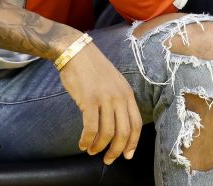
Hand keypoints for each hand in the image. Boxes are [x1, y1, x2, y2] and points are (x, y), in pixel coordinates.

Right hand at [58, 42, 143, 163]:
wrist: (76, 52)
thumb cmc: (92, 69)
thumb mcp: (113, 82)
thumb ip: (118, 100)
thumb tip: (117, 126)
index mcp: (127, 93)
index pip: (136, 124)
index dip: (133, 142)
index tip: (127, 155)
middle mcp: (119, 97)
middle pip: (124, 132)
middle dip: (117, 150)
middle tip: (108, 160)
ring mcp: (105, 98)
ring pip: (107, 133)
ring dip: (99, 147)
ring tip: (91, 151)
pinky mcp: (89, 100)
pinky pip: (91, 128)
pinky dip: (87, 140)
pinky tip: (82, 144)